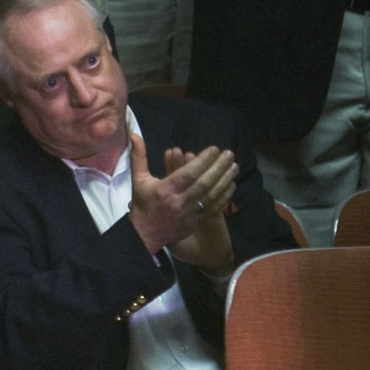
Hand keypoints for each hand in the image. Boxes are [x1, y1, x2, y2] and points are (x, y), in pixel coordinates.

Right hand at [129, 132, 237, 268]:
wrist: (144, 236)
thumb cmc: (142, 205)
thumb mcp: (138, 179)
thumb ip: (139, 156)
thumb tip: (134, 133)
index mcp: (165, 190)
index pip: (188, 174)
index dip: (202, 161)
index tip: (214, 149)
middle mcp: (179, 202)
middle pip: (203, 184)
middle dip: (218, 168)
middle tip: (229, 154)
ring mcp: (189, 214)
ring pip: (211, 196)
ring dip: (225, 180)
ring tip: (234, 166)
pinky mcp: (196, 223)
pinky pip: (214, 209)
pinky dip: (224, 196)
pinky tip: (232, 185)